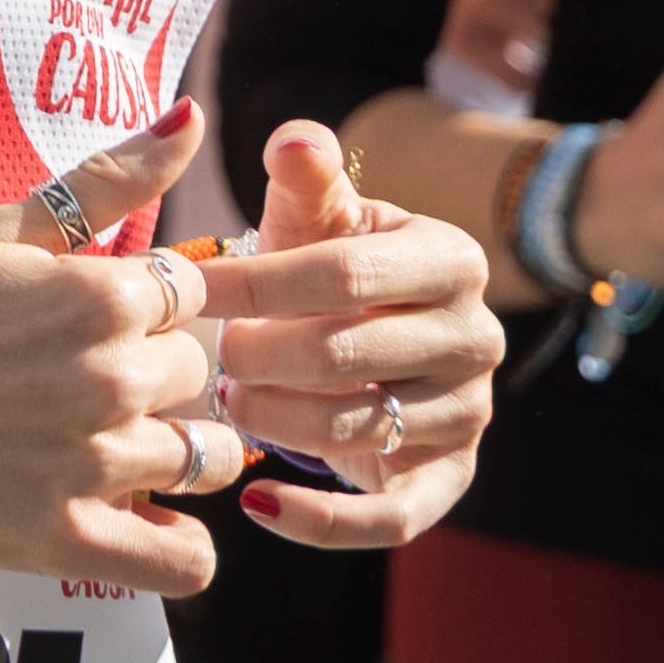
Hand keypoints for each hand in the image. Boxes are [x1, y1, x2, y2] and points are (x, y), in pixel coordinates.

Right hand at [0, 110, 245, 593]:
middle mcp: (112, 377)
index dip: (155, 307)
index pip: (196, 294)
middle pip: (202, 374)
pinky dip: (181, 548)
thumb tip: (190, 117)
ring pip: (210, 460)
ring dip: (178, 455)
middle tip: (93, 387)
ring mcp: (93, 464)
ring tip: (118, 451)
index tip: (109, 323)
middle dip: (161, 378)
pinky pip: (184, 562)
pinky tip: (145, 525)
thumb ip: (107, 179)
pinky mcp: (65, 540)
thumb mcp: (0, 230)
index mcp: (101, 294)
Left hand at [199, 121, 501, 547]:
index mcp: (451, 260)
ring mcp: (468, 411)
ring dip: (276, 421)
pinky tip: (258, 503)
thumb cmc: (327, 269)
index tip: (188, 289)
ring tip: (225, 404)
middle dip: (261, 354)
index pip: (345, 273)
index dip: (258, 281)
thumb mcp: (315, 219)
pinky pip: (393, 517)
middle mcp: (475, 336)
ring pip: (361, 428)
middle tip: (206, 355)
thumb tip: (293, 141)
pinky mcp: (449, 477)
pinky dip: (322, 521)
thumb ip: (305, 178)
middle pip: (349, 352)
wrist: (367, 340)